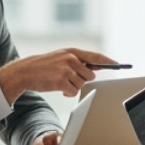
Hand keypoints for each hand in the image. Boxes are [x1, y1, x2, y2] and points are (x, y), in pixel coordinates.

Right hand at [0, 48, 118, 101]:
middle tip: (67, 78)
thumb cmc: (45, 67)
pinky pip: (73, 91)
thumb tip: (95, 68)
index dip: (108, 61)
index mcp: (72, 52)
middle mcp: (71, 59)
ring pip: (82, 84)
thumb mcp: (61, 58)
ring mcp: (66, 69)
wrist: (25, 72)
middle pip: (90, 75)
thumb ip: (78, 61)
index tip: (119, 64)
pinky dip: (67, 92)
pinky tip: (57, 87)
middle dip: (81, 80)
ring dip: (73, 86)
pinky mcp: (61, 81)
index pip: (95, 56)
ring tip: (60, 81)